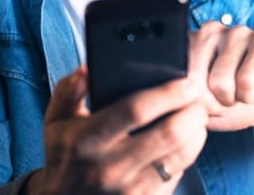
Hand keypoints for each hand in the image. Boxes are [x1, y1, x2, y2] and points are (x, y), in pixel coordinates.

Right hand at [23, 67, 207, 194]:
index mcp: (89, 139)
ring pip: (181, 155)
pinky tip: (184, 141)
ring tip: (194, 117)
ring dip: (196, 131)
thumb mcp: (56, 121)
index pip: (135, 111)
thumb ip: (68, 90)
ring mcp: (131, 188)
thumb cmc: (65, 157)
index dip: (168, 94)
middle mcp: (111, 166)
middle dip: (192, 111)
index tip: (187, 82)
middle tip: (197, 99)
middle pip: (169, 133)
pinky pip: (179, 173)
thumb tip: (87, 70)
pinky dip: (189, 153)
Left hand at [188, 22, 253, 160]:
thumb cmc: (241, 103)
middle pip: (193, 77)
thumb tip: (177, 98)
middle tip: (226, 100)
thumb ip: (186, 102)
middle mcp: (213, 31)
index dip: (186, 96)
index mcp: (193, 43)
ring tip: (241, 94)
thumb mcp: (206, 109)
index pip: (173, 70)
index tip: (203, 102)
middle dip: (208, 102)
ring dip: (231, 100)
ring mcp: (239, 32)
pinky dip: (249, 96)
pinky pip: (246, 80)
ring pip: (219, 80)